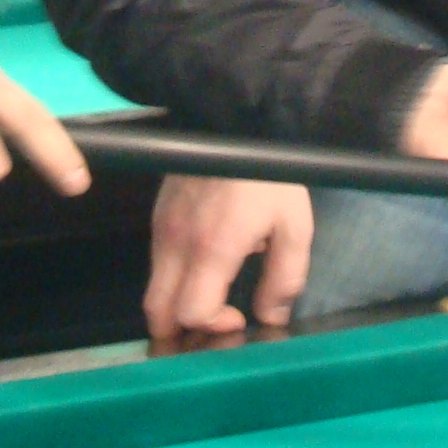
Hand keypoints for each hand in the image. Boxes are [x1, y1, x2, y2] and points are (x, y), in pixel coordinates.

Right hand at [145, 175, 311, 338]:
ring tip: (210, 296)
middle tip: (212, 323)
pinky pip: (156, 260)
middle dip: (179, 330)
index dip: (212, 325)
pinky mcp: (158, 212)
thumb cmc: (270, 174)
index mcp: (212, 249)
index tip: (237, 315)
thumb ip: (284, 278)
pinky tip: (201, 266)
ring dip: (175, 303)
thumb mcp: (294, 226)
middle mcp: (177, 242)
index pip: (190, 312)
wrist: (237, 117)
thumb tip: (270, 317)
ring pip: (153, 286)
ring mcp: (162, 225)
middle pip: (156, 310)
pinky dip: (171, 278)